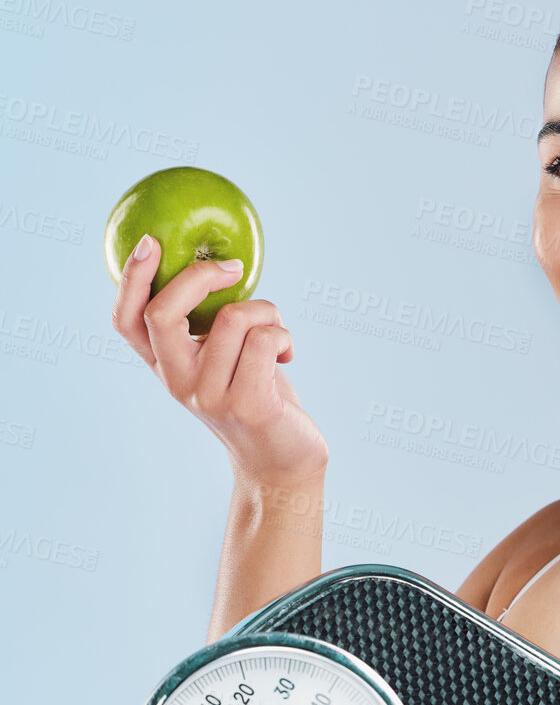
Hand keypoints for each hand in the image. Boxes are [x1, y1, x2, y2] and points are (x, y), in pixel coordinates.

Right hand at [111, 233, 328, 487]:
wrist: (282, 462)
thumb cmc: (256, 398)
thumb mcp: (222, 360)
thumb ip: (207, 326)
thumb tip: (215, 261)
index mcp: (165, 367)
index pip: (126, 322)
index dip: (131, 279)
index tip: (151, 243)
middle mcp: (179, 382)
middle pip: (163, 313)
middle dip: (200, 276)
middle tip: (233, 268)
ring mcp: (210, 396)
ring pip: (232, 317)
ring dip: (266, 310)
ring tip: (276, 333)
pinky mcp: (248, 405)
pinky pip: (264, 338)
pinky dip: (283, 334)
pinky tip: (287, 353)